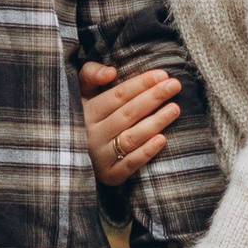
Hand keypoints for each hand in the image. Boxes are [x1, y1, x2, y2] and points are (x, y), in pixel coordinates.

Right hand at [80, 58, 179, 186]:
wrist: (72, 157)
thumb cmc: (86, 117)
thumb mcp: (82, 93)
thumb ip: (91, 74)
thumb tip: (111, 72)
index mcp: (86, 112)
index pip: (118, 96)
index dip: (140, 84)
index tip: (162, 75)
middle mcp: (91, 135)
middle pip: (128, 114)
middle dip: (153, 98)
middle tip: (175, 85)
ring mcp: (100, 157)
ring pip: (131, 138)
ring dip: (155, 122)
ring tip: (175, 108)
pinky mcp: (110, 176)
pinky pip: (130, 163)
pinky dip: (146, 152)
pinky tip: (163, 139)